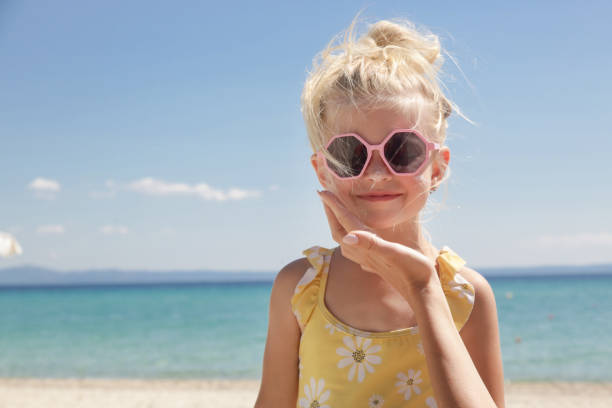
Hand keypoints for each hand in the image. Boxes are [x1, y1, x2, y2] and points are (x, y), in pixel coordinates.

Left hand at [317, 190, 438, 298]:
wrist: (423, 293)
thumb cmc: (413, 270)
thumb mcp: (394, 252)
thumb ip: (371, 243)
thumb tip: (347, 236)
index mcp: (367, 244)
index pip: (345, 221)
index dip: (334, 205)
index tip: (322, 191)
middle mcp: (363, 252)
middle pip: (339, 231)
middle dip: (330, 213)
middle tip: (324, 196)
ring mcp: (368, 260)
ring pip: (345, 240)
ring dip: (337, 224)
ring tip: (335, 212)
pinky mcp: (375, 264)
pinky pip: (355, 247)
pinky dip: (349, 237)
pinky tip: (354, 238)